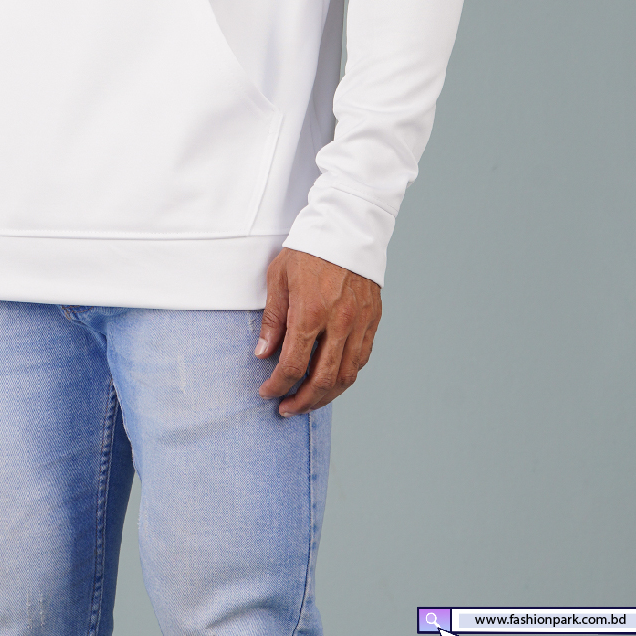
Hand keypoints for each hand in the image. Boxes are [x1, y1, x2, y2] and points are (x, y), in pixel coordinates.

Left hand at [255, 247, 380, 415]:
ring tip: (307, 401)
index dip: (277, 386)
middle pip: (322, 381)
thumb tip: (263, 353)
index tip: (267, 392)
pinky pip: (361, 360)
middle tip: (286, 409)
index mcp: (310, 312)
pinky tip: (331, 380)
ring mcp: (359, 324)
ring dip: (325, 397)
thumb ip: (273, 319)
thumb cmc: (309, 249)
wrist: (348, 227)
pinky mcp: (372, 321)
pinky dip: (345, 377)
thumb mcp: (279, 277)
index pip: (293, 365)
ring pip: (346, 377)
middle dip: (301, 402)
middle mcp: (339, 323)